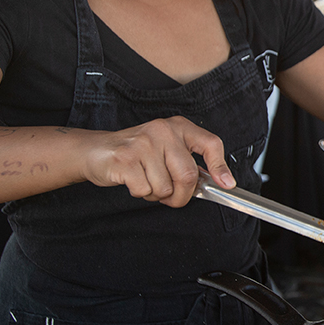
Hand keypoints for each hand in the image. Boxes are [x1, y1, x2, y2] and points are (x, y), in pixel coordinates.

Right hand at [82, 116, 234, 207]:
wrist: (97, 150)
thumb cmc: (136, 153)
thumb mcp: (167, 149)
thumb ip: (189, 161)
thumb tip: (217, 182)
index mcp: (178, 127)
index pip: (210, 143)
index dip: (220, 166)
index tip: (227, 184)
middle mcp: (162, 131)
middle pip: (188, 175)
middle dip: (182, 196)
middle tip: (172, 197)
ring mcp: (143, 143)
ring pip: (166, 187)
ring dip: (157, 194)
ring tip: (146, 180)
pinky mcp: (126, 158)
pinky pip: (145, 190)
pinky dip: (141, 193)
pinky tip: (133, 180)